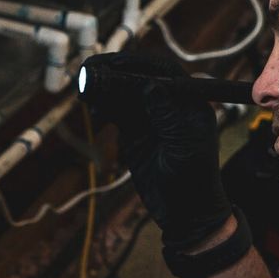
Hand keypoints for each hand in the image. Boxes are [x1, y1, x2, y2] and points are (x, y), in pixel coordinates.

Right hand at [80, 51, 232, 251]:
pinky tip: (94, 109)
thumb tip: (150, 85)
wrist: (185, 213)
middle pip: (139, 77)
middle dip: (114, 73)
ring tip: (85, 90)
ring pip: (125, 93)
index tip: (114, 65)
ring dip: (105, 88)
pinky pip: (118, 111)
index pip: (163, 72)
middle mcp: (170, 104)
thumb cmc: (193, 181)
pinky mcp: (137, 131)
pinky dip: (104, 106)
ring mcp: (151, 117)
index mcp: (189, 102)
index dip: (138, 64)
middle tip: (89, 71)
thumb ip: (168, 116)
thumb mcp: (182, 148)